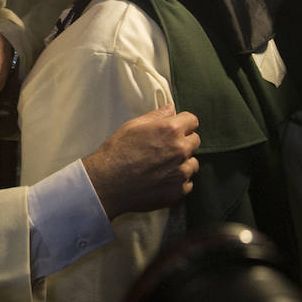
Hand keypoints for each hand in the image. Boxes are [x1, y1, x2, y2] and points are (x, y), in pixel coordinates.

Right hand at [83, 103, 199, 219]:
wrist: (107, 183)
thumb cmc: (117, 151)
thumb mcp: (133, 125)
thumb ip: (157, 116)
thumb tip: (171, 109)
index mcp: (171, 130)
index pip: (193, 121)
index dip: (184, 123)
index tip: (177, 128)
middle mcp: (180, 150)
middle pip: (195, 141)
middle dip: (184, 142)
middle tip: (166, 147)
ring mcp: (180, 173)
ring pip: (193, 164)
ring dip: (183, 163)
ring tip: (164, 165)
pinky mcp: (177, 192)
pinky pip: (187, 184)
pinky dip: (179, 182)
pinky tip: (163, 180)